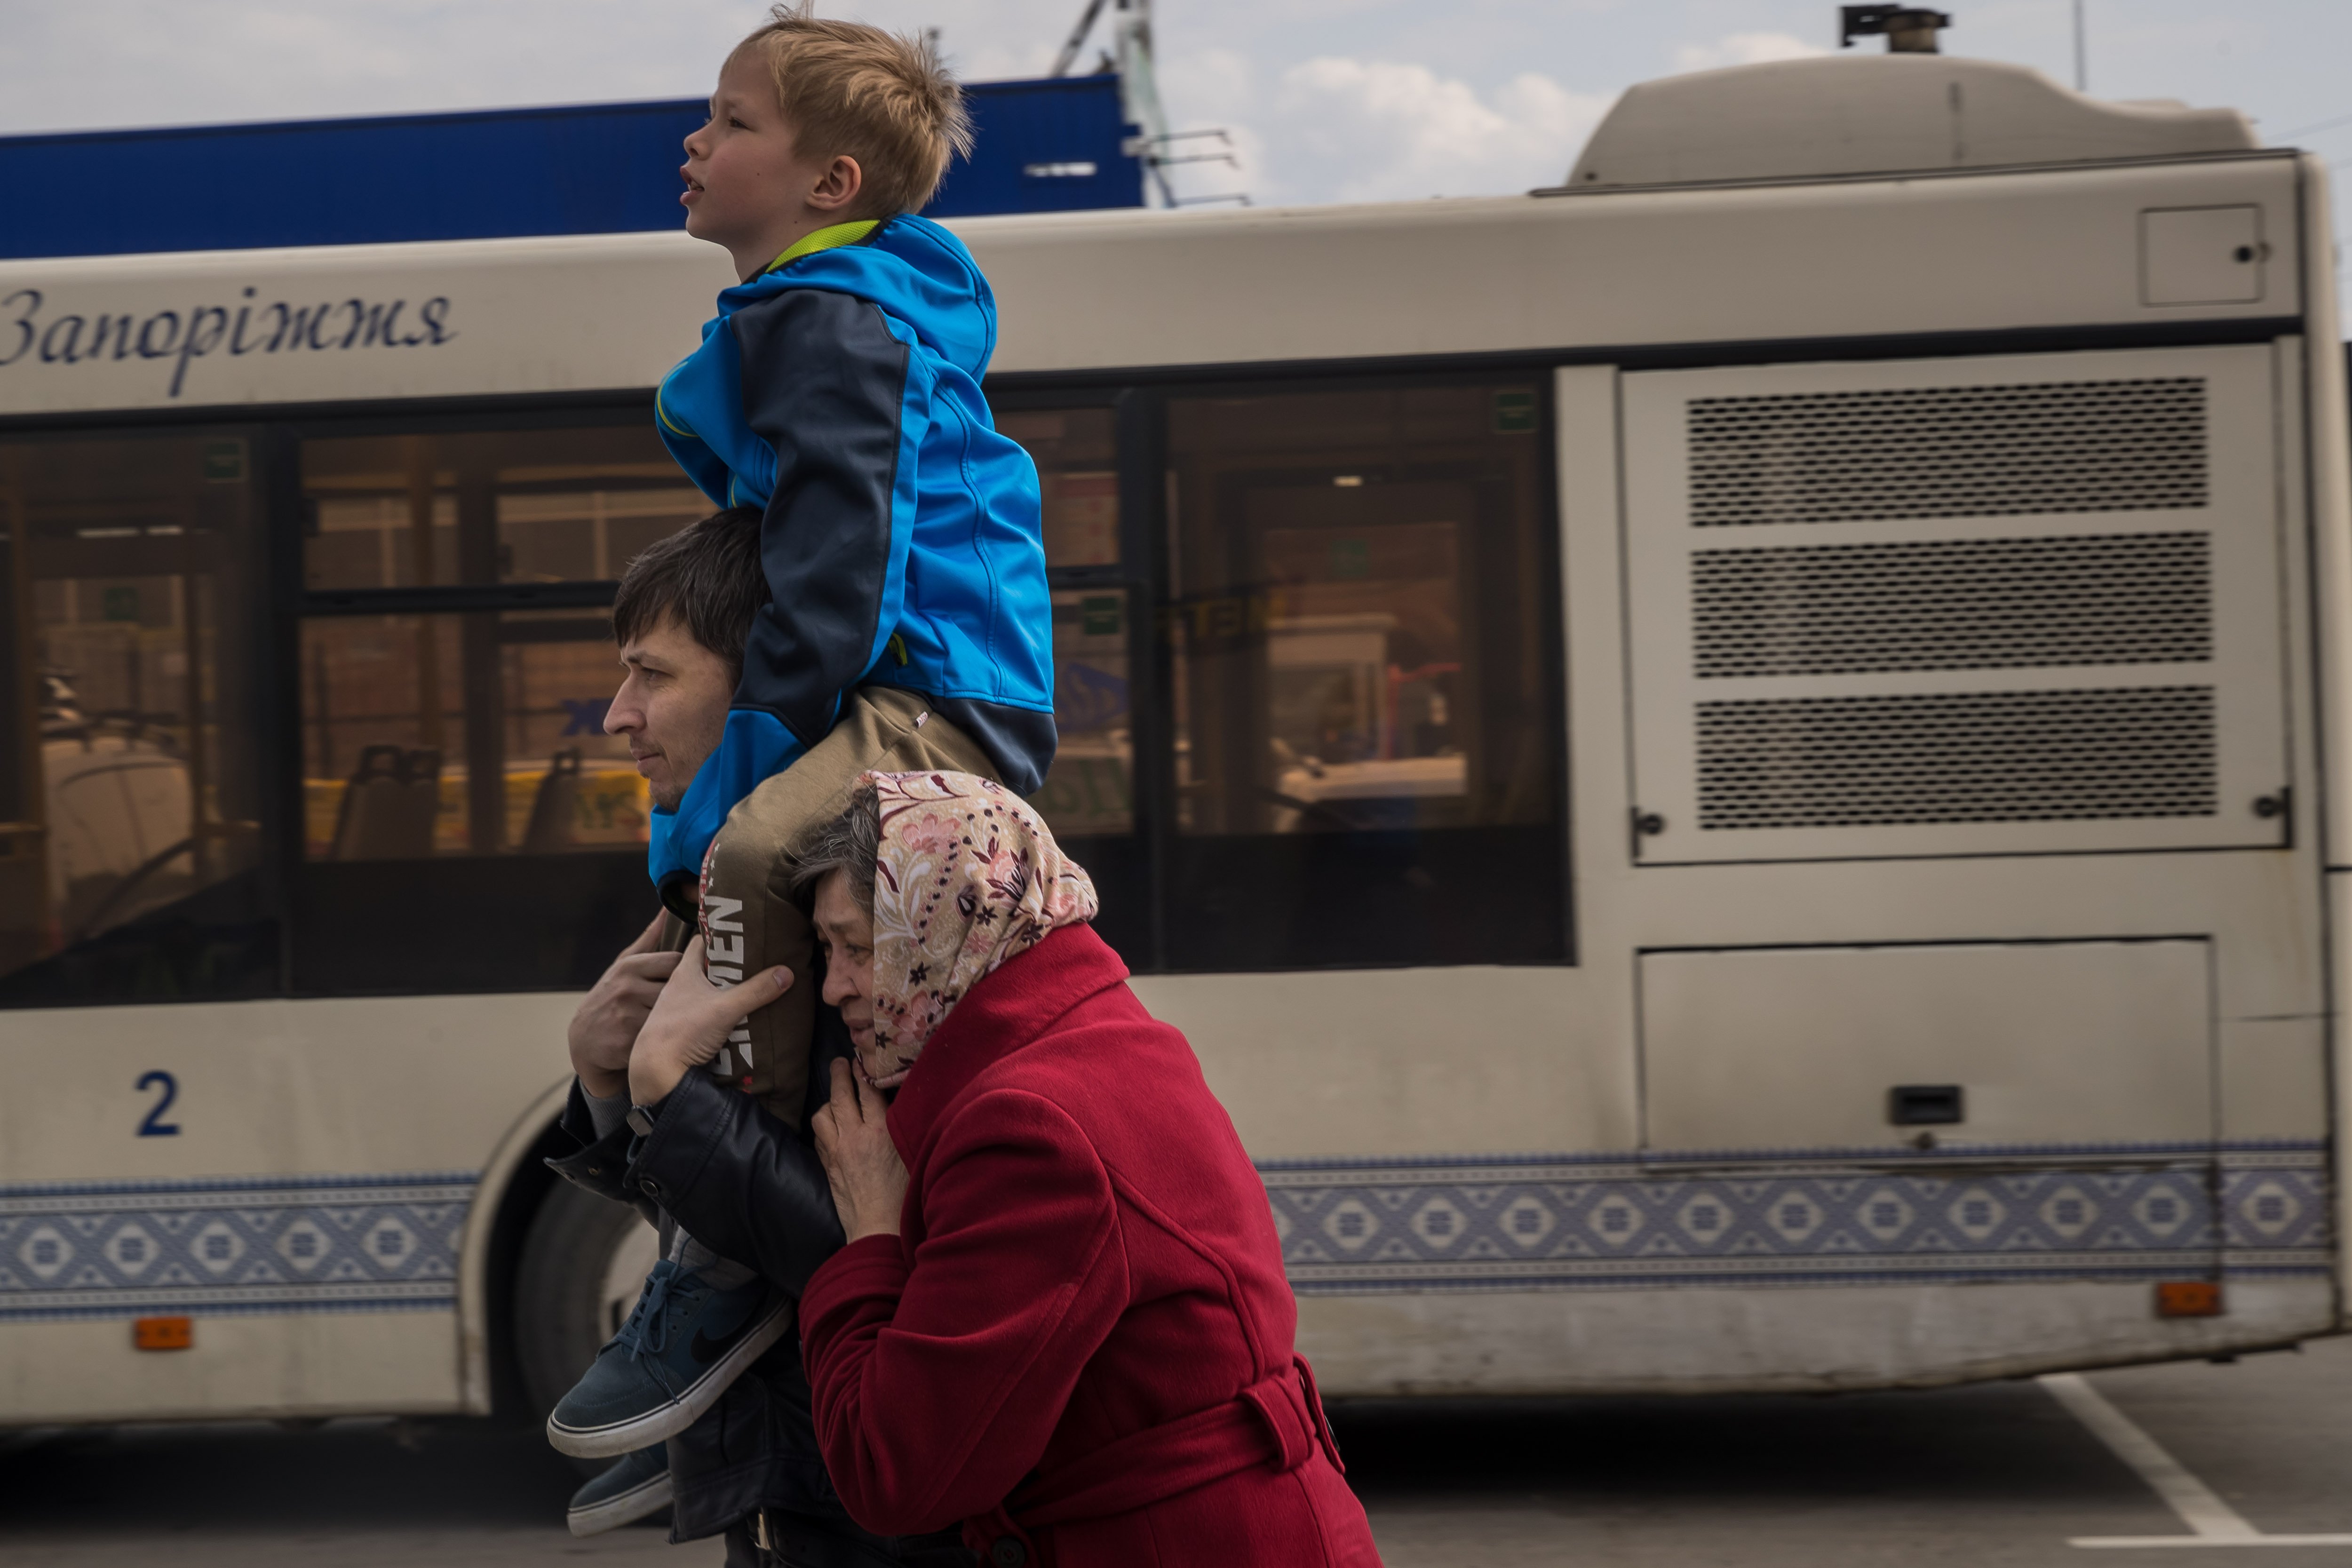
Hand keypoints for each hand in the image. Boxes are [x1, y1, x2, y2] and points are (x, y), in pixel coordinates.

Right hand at [569, 914, 681, 1099]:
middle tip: (693, 1001)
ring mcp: (628, 1016)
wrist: (583, 1041)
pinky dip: (670, 1036)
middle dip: (688, 995)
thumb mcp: (624, 965)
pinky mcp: (631, 1042)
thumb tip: (668, 908)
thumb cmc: (612, 996)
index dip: (689, 971)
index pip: (677, 961)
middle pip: (679, 987)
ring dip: (681, 1017)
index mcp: (630, 966)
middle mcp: (627, 988)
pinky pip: (665, 1036)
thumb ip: (649, 938)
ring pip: (674, 1013)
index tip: (694, 978)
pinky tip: (669, 1036)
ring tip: (682, 1019)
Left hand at [627, 934, 793, 1107]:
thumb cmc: (683, 1032)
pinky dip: (715, 1014)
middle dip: (727, 967)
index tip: (739, 936)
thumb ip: (756, 991)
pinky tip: (731, 1020)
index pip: (700, 942)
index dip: (718, 936)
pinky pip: (701, 1014)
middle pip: (704, 968)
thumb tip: (786, 972)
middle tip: (752, 965)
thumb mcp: (726, 1008)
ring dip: (721, 992)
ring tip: (747, 992)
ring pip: (702, 993)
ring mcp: (677, 1010)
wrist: (656, 1071)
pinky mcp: (680, 1030)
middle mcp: (677, 988)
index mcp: (684, 973)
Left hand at [811, 1059, 906, 1243]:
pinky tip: (831, 1126)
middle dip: (839, 1074)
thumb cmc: (904, 1197)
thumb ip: (905, 1129)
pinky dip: (824, 1126)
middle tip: (839, 1061)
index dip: (865, 1072)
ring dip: (828, 1103)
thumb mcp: (912, 1156)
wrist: (879, 1229)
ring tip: (835, 1098)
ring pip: (822, 1115)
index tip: (863, 1059)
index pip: (869, 1091)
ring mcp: (837, 1152)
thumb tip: (905, 1108)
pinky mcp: (828, 1167)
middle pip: (840, 1096)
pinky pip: (819, 1137)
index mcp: (880, 1133)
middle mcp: (854, 1138)